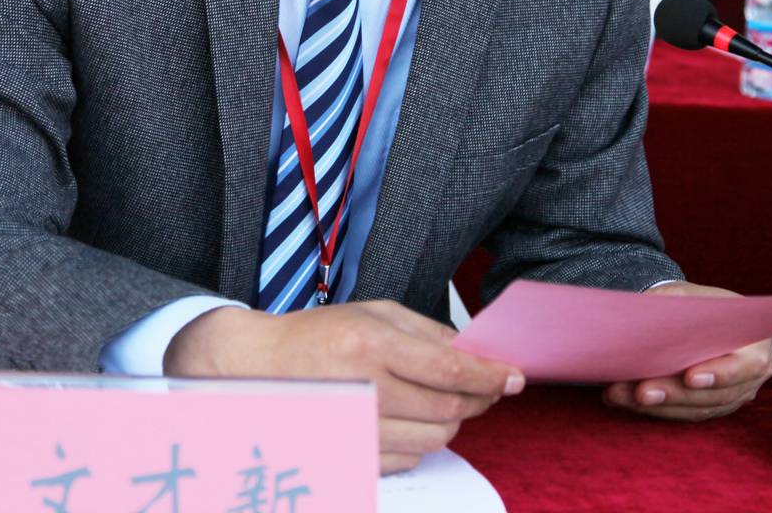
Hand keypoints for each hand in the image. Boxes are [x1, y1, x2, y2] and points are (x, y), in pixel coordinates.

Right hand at [166, 300, 523, 473]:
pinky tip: (405, 418)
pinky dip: (422, 440)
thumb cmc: (317, 336)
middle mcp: (365, 390)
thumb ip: (428, 332)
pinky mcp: (353, 456)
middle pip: (450, 410)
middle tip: (483, 388)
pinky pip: (412, 458)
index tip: (514, 377)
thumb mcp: (374, 313)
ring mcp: (358, 429)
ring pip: (436, 438)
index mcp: (371, 345)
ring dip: (450, 421)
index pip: (450, 371)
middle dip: (478, 399)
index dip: (490, 376)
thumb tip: (476, 354)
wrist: (257, 369)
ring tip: (435, 400)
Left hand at [601, 281, 771, 420]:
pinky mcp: (712, 407)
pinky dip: (656, 409)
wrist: (691, 317)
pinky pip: (685, 414)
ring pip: (697, 408)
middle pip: (716, 394)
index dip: (720, 374)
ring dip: (657, 405)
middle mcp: (752, 373)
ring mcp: (735, 394)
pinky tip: (627, 401)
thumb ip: (674, 303)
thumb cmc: (693, 303)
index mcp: (756, 339)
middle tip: (641, 392)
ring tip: (621, 395)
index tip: (689, 377)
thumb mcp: (686, 294)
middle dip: (675, 393)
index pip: (746, 365)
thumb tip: (646, 315)